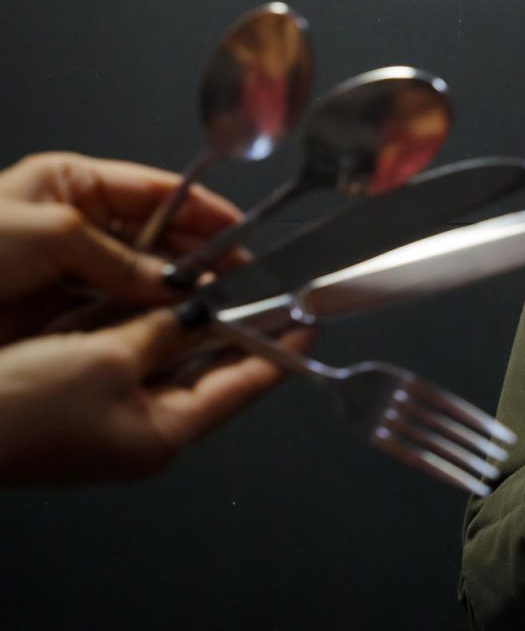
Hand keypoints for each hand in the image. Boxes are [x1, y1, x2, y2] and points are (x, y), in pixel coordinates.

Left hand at [0, 152, 240, 343]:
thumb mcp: (52, 234)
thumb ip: (121, 260)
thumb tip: (176, 282)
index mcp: (71, 183)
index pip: (157, 192)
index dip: (203, 211)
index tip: (242, 229)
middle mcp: (74, 225)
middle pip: (155, 239)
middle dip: (196, 258)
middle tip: (234, 278)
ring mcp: (66, 271)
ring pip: (138, 281)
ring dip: (171, 296)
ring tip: (210, 306)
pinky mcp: (55, 313)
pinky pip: (113, 315)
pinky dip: (142, 323)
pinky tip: (170, 329)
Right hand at [0, 307, 301, 484]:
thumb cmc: (22, 405)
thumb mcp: (106, 359)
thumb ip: (163, 331)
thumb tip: (204, 309)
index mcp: (165, 435)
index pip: (244, 386)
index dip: (280, 348)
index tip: (311, 316)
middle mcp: (146, 431)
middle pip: (210, 370)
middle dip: (233, 324)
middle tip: (261, 280)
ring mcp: (113, 419)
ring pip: (169, 359)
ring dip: (188, 319)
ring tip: (217, 275)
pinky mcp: (80, 399)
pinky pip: (130, 357)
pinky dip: (145, 325)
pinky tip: (153, 292)